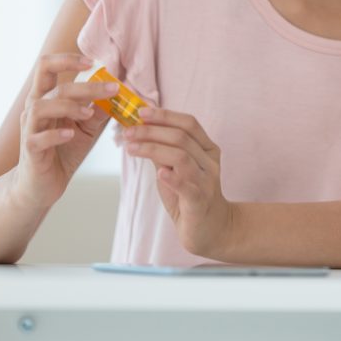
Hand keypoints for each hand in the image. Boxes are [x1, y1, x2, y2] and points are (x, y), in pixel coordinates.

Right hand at [14, 53, 113, 209]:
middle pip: (51, 84)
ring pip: (40, 107)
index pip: (47, 66)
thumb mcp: (86, 128)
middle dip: (83, 85)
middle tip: (110, 89)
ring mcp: (29, 129)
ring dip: (68, 106)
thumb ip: (98, 111)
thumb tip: (118, 94)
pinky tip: (70, 134)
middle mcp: (34, 108)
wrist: (43, 185)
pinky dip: (55, 134)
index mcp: (46, 97)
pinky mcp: (30, 150)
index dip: (68, 60)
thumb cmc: (63, 151)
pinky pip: (38, 138)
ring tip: (89, 113)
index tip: (93, 62)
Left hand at [122, 108, 233, 257]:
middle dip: (151, 131)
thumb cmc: (190, 196)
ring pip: (181, 157)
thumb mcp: (175, 169)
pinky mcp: (200, 202)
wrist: (212, 229)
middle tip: (128, 132)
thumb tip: (138, 129)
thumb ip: (162, 150)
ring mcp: (207, 181)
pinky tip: (159, 173)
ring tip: (131, 147)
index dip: (164, 115)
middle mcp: (209, 162)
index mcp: (207, 149)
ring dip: (153, 148)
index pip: (188, 123)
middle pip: (181, 137)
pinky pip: (187, 186)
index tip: (140, 112)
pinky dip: (173, 178)